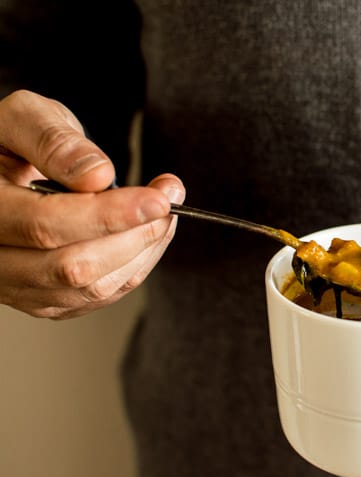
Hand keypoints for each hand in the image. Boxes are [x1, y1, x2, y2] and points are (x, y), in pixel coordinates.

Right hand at [0, 90, 183, 318]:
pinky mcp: (43, 299)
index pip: (45, 226)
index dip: (109, 216)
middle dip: (135, 234)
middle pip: (74, 267)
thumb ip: (55, 141)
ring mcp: (17, 286)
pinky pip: (98, 295)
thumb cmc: (11, 140)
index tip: (157, 199)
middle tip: (168, 198)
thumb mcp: (25, 118)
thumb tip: (98, 175)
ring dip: (143, 250)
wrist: (1, 171)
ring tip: (163, 210)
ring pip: (91, 288)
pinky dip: (135, 265)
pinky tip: (147, 232)